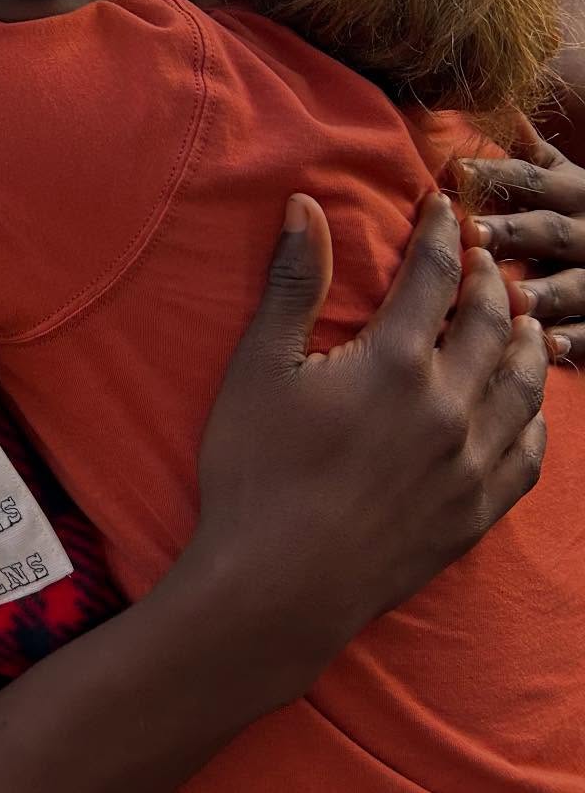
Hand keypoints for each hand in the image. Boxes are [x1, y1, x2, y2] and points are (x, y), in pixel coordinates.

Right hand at [190, 193, 550, 686]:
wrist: (276, 587)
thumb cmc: (255, 472)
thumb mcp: (259, 368)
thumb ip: (293, 283)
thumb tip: (307, 205)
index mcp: (397, 362)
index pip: (436, 275)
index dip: (442, 233)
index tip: (444, 205)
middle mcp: (450, 406)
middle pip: (492, 323)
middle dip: (489, 280)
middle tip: (484, 254)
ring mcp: (471, 465)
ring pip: (524, 384)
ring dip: (526, 339)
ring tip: (522, 314)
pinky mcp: (476, 514)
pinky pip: (528, 453)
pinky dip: (536, 415)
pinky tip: (530, 403)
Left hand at [455, 130, 584, 354]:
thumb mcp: (569, 177)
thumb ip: (535, 154)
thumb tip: (502, 104)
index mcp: (575, 192)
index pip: (531, 179)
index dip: (494, 173)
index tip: (453, 170)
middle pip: (547, 231)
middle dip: (512, 233)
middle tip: (472, 234)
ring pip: (574, 284)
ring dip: (543, 291)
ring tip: (511, 296)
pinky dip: (574, 340)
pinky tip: (547, 347)